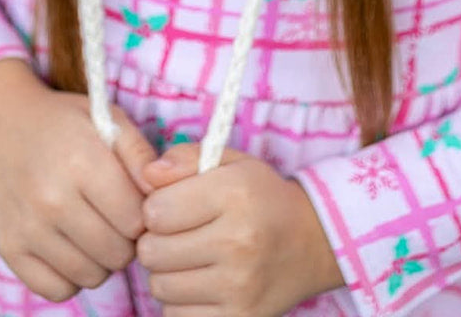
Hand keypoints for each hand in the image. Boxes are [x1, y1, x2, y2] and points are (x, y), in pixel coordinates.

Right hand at [0, 62, 158, 302]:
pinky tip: (68, 245)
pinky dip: (69, 275)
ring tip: (93, 228)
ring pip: (91, 276)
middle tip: (114, 216)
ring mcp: (27, 228)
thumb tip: (164, 197)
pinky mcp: (8, 249)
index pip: (137, 220)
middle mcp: (52, 199)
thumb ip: (141, 156)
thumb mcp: (106, 119)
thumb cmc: (61, 122)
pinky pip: (57, 290)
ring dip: (100, 259)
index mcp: (82, 161)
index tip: (134, 201)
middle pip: (117, 253)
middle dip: (125, 239)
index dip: (145, 214)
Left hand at [136, 141, 343, 316]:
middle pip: (152, 251)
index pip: (155, 210)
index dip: (156, 207)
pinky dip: (181, 302)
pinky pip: (177, 316)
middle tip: (178, 234)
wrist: (313, 242)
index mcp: (234, 193)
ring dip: (167, 273)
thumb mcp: (231, 162)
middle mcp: (237, 241)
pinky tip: (201, 283)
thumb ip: (185, 158)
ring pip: (160, 287)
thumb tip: (147, 174)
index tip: (171, 206)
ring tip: (191, 258)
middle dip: (156, 241)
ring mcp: (239, 286)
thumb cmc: (262, 197)